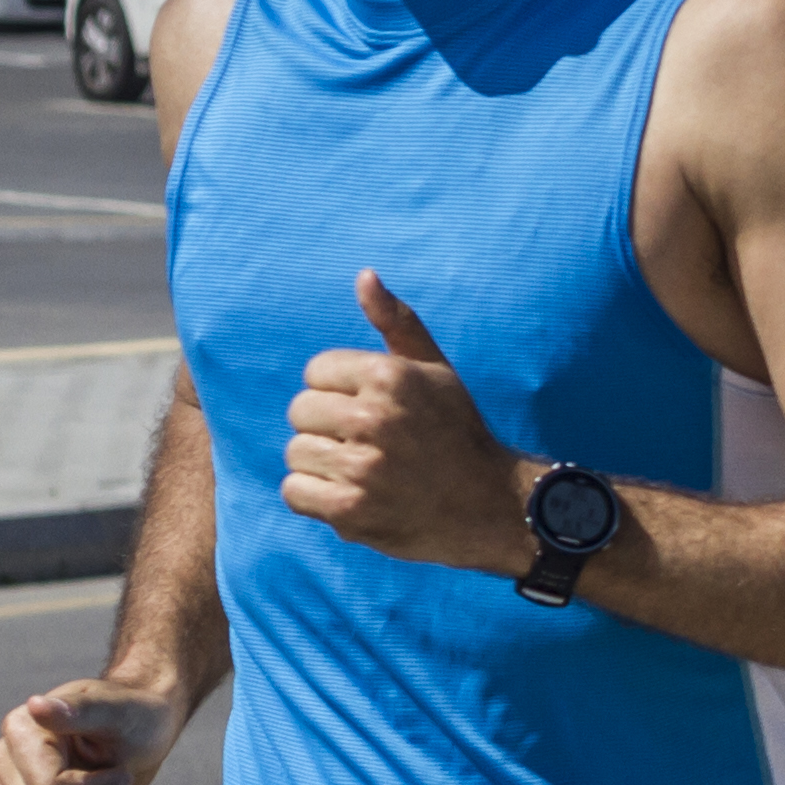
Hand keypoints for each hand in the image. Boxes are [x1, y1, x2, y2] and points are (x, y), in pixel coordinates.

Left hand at [282, 276, 529, 573]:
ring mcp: (362, 466)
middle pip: (300, 411)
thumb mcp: (436, 371)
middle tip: (368, 443)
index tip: (373, 410)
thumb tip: (364, 274)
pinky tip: (351, 496)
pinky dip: (316, 498)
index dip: (340, 391)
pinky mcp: (350, 510)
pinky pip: (295, 491)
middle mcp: (375, 418)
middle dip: (327, 427)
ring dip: (322, 464)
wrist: (490, 504)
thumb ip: (398, 322)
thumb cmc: (456, 432)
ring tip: (362, 471)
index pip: (316, 372)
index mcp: (391, 376)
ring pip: (295, 452)